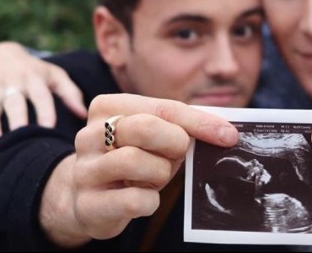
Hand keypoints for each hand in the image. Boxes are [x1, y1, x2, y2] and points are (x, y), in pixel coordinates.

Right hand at [0, 42, 86, 136]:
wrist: (2, 52)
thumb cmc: (34, 70)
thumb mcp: (54, 75)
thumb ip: (70, 94)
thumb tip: (84, 115)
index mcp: (35, 79)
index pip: (41, 97)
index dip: (45, 112)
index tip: (48, 129)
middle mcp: (14, 83)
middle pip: (15, 104)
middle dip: (18, 120)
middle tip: (22, 138)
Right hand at [40, 93, 238, 246]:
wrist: (88, 197)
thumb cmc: (133, 158)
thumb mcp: (155, 135)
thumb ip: (184, 126)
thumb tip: (227, 132)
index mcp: (107, 107)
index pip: (163, 107)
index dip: (199, 122)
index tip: (228, 135)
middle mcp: (88, 135)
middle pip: (144, 127)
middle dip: (174, 143)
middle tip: (179, 154)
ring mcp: (84, 169)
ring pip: (134, 161)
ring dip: (159, 173)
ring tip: (155, 176)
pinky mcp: (87, 204)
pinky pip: (133, 200)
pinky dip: (149, 200)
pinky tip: (144, 197)